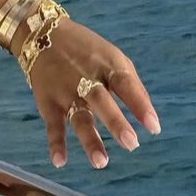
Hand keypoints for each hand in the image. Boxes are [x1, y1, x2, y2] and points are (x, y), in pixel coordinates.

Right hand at [18, 17, 160, 168]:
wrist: (41, 33)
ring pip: (78, 117)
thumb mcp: (112, 57)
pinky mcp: (48, 102)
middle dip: (115, 122)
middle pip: (101, 101)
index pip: (126, 85)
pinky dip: (55, 143)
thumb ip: (130, 86)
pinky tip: (60, 162)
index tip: (154, 127)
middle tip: (131, 144)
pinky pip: (52, 125)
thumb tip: (148, 118)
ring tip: (101, 162)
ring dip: (89, 140)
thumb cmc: (86, 51)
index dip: (140, 105)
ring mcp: (65, 92)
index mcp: (106, 65)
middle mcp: (85, 78)